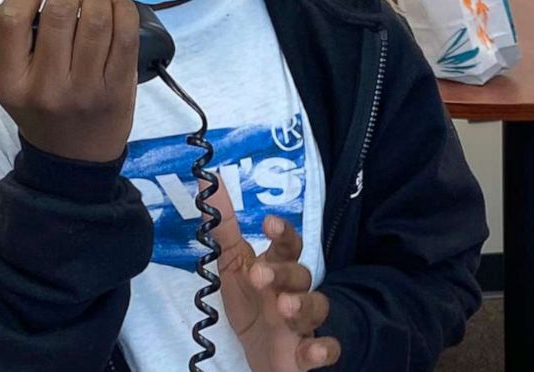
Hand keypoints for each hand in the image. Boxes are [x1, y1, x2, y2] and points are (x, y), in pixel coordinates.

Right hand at [0, 0, 139, 162]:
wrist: (74, 160)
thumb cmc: (42, 110)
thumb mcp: (15, 79)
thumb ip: (18, 28)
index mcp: (13, 84)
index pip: (11, 20)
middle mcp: (48, 88)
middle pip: (60, 13)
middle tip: (70, 3)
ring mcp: (87, 89)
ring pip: (96, 19)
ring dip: (96, 0)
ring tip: (95, 4)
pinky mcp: (119, 88)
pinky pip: (126, 35)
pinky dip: (124, 9)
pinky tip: (118, 5)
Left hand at [209, 183, 340, 370]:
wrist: (263, 356)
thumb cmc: (252, 304)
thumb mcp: (231, 267)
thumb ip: (221, 227)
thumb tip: (206, 179)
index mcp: (279, 268)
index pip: (288, 245)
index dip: (283, 233)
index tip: (269, 223)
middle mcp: (296, 291)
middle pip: (300, 274)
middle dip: (283, 272)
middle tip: (259, 274)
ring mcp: (305, 323)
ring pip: (316, 307)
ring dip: (303, 306)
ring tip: (284, 308)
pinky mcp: (308, 354)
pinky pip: (327, 349)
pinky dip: (323, 350)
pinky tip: (312, 350)